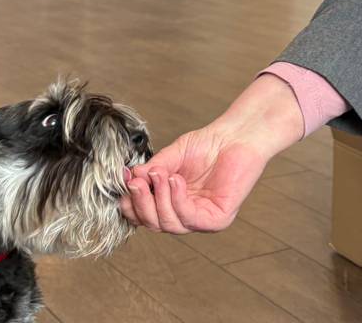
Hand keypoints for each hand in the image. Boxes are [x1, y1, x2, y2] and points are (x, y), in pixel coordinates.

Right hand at [120, 75, 304, 233]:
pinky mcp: (217, 220)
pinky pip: (189, 218)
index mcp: (172, 203)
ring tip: (161, 174)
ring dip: (159, 198)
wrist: (235, 137)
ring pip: (168, 224)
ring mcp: (201, 220)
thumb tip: (130, 179)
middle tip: (136, 181)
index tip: (125, 183)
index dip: (131, 204)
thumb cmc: (207, 145)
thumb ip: (152, 170)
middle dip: (141, 203)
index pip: (145, 216)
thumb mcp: (171, 157)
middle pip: (153, 224)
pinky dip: (177, 199)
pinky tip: (176, 180)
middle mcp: (185, 215)